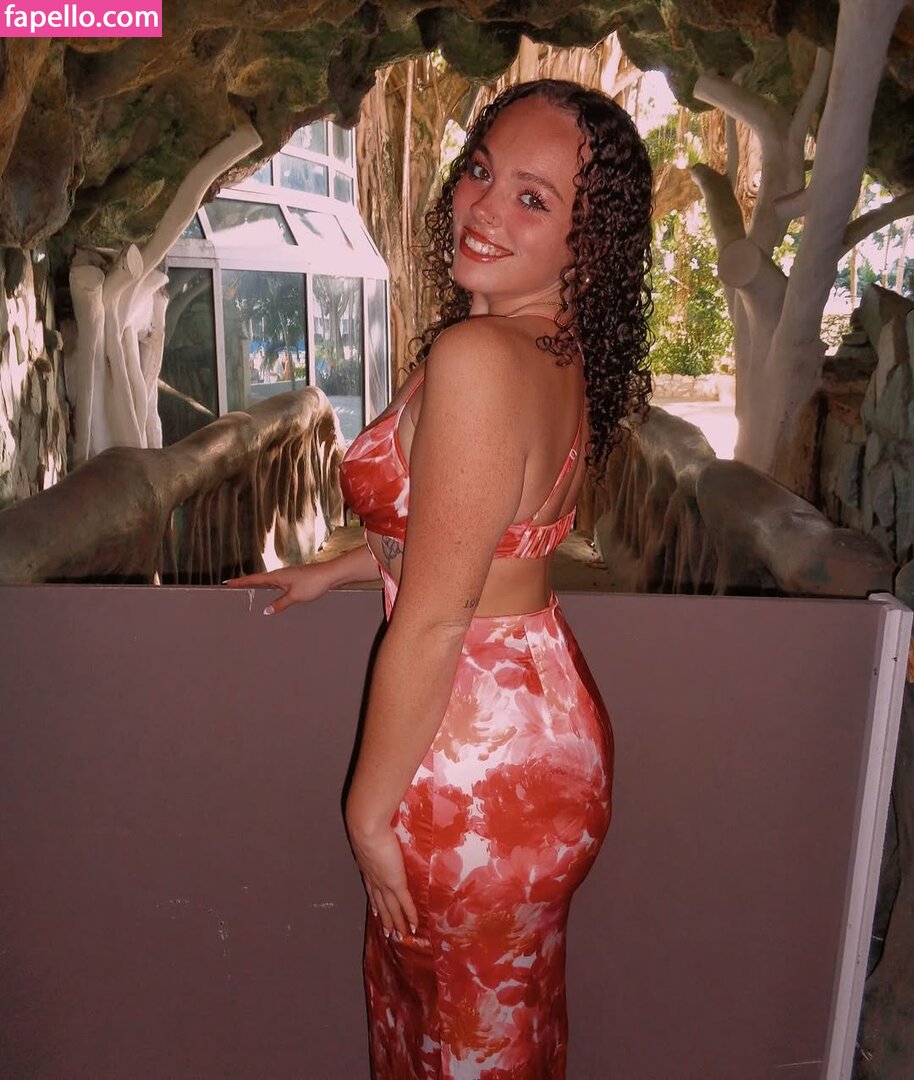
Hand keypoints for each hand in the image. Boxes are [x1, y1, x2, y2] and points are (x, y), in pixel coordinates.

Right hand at [223, 564, 329, 614]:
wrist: (330, 574)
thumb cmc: (313, 582)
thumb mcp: (294, 596)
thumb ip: (279, 604)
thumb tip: (266, 611)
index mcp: (276, 576)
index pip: (253, 579)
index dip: (240, 582)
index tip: (227, 582)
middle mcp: (280, 574)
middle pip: (258, 579)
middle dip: (245, 583)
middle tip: (233, 586)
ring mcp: (287, 576)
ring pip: (268, 582)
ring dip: (257, 585)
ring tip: (247, 590)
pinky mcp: (295, 579)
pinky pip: (277, 584)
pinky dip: (269, 588)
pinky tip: (271, 592)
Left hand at [347, 820, 417, 937]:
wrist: (366, 827)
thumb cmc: (368, 823)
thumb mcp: (370, 833)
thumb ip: (376, 837)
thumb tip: (380, 833)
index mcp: (367, 868)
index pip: (372, 890)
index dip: (375, 903)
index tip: (376, 913)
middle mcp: (373, 879)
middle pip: (380, 904)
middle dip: (385, 918)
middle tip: (388, 933)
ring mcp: (384, 882)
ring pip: (391, 908)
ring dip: (396, 923)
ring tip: (400, 935)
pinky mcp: (396, 882)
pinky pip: (405, 903)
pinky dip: (410, 915)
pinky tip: (415, 926)